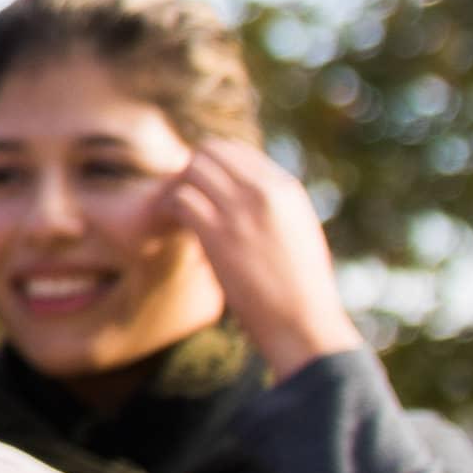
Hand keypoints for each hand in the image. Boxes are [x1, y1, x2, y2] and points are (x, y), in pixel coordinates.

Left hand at [148, 140, 362, 371]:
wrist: (301, 321)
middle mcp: (264, 191)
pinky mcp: (217, 233)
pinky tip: (174, 225)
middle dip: (193, 170)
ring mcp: (240, 210)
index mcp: (287, 189)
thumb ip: (275, 205)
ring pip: (192, 170)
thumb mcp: (298, 231)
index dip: (215, 165)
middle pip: (210, 151)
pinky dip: (171, 209)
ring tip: (180, 211)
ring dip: (179, 187)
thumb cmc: (301, 286)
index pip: (238, 151)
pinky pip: (180, 199)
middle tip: (187, 196)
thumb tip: (247, 190)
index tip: (205, 187)